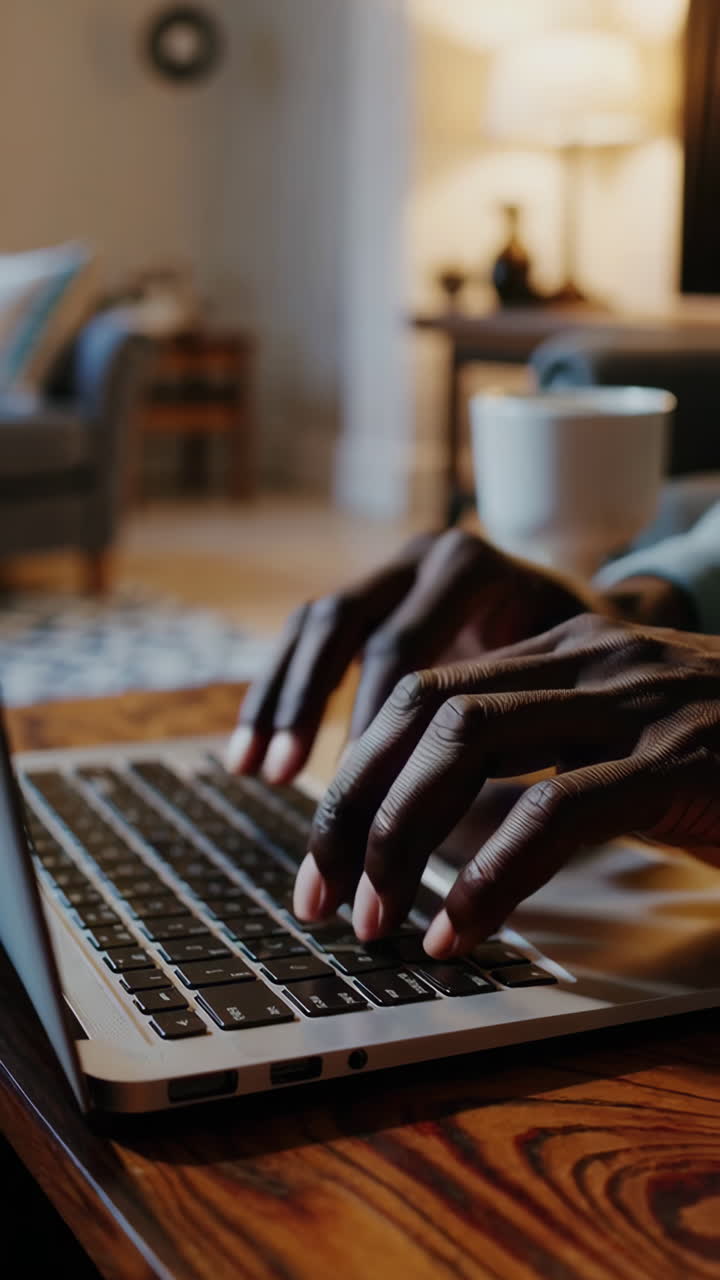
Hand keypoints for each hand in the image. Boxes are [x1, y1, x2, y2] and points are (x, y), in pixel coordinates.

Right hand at [227, 528, 592, 782]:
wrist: (592, 620)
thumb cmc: (583, 674)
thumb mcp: (561, 696)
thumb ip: (504, 744)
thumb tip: (450, 841)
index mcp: (475, 572)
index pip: (403, 650)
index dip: (371, 728)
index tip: (357, 799)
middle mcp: (425, 559)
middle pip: (345, 625)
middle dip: (306, 708)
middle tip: (283, 778)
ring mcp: (393, 571)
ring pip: (314, 626)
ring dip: (279, 699)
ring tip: (255, 770)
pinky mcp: (371, 597)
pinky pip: (307, 639)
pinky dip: (278, 694)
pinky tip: (252, 754)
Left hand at [293, 614, 719, 956]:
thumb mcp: (620, 740)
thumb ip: (540, 757)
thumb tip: (433, 830)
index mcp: (561, 651)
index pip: (418, 692)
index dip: (351, 770)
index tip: (321, 855)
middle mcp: (586, 660)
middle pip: (422, 712)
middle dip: (350, 806)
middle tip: (319, 898)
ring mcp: (634, 705)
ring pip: (470, 745)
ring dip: (401, 838)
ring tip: (374, 922)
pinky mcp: (682, 763)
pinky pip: (556, 812)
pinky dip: (492, 879)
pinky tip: (459, 935)